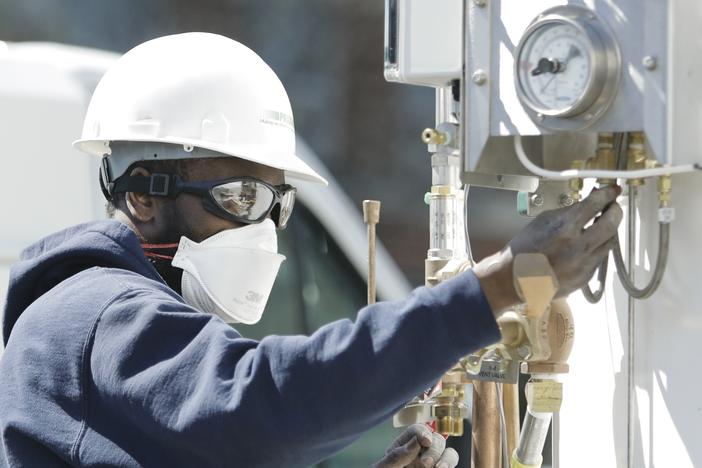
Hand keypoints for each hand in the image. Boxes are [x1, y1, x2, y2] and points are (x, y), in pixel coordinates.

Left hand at [371, 424, 458, 467]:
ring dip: (447, 458)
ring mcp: (432, 462)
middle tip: (425, 462)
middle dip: (434, 448)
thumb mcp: (386, 466)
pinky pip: (451, 464)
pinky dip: (449, 464)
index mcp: (405, 445)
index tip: (426, 440)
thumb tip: (415, 440)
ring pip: (449, 452)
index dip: (423, 432)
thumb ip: (398, 455)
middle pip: (436, 439)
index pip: (416, 430)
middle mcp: (421, 452)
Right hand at [474, 185, 622, 312]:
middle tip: (613, 207)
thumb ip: (566, 213)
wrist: (514, 278)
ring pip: (610, 242)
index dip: (607, 194)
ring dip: (608, 231)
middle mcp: (578, 246)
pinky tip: (588, 245)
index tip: (612, 191)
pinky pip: (599, 258)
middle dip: (615, 211)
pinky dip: (597, 248)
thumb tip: (586, 205)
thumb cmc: (524, 249)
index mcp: (565, 228)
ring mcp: (584, 264)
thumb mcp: (542, 221)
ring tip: (601, 225)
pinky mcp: (585, 277)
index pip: (595, 204)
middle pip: (611, 223)